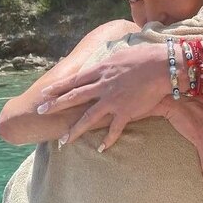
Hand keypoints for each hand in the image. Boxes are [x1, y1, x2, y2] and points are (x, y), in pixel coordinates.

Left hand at [37, 44, 169, 146]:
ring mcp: (113, 100)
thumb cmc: (145, 56)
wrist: (162, 66)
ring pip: (88, 118)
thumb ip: (109, 62)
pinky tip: (100, 149)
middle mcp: (103, 85)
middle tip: (40, 112)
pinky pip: (114, 129)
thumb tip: (102, 64)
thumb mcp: (121, 54)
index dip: (58, 87)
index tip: (44, 93)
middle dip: (55, 105)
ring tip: (63, 141)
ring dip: (75, 130)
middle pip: (74, 97)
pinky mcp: (126, 111)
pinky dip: (107, 140)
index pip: (74, 80)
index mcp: (102, 69)